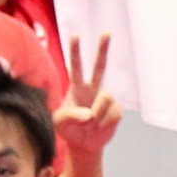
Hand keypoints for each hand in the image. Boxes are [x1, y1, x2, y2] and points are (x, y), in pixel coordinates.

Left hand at [55, 34, 121, 155]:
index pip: (75, 67)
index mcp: (77, 88)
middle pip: (99, 66)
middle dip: (103, 49)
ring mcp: (106, 99)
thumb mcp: (59, 123)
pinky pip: (113, 114)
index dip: (75, 52)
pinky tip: (99, 128)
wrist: (84, 144)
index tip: (76, 36)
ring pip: (106, 99)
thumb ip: (70, 116)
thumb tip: (90, 114)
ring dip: (97, 116)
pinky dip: (104, 125)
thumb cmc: (68, 129)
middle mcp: (93, 89)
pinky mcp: (117, 110)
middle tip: (106, 33)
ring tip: (90, 125)